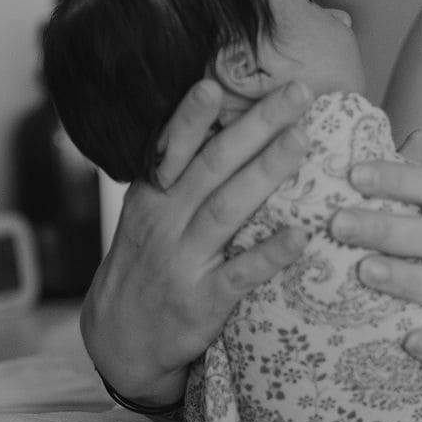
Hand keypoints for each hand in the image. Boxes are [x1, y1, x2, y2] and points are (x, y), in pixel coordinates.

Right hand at [81, 78, 312, 404]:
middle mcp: (165, 223)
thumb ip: (179, 172)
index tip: (215, 82)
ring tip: (300, 141)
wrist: (120, 339)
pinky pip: (240, 274)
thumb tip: (223, 118)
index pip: (172, 148)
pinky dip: (270, 253)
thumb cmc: (147, 262)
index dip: (192, 116)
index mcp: (152, 196)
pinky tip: (300, 234)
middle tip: (296, 93)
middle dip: (255, 126)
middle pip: (213, 166)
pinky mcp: (203, 301)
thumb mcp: (148, 213)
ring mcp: (183, 262)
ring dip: (266, 173)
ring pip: (228, 210)